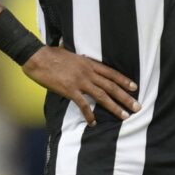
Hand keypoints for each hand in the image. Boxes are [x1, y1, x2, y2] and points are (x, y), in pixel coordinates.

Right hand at [22, 46, 139, 125]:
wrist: (37, 57)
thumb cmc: (51, 54)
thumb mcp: (70, 52)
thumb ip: (78, 56)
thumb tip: (77, 52)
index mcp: (89, 63)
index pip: (112, 73)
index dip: (124, 80)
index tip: (135, 87)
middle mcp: (88, 72)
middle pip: (112, 86)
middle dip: (126, 97)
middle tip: (137, 107)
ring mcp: (80, 81)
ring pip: (102, 96)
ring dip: (115, 107)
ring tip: (125, 116)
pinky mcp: (69, 90)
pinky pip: (82, 104)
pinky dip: (89, 115)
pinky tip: (93, 123)